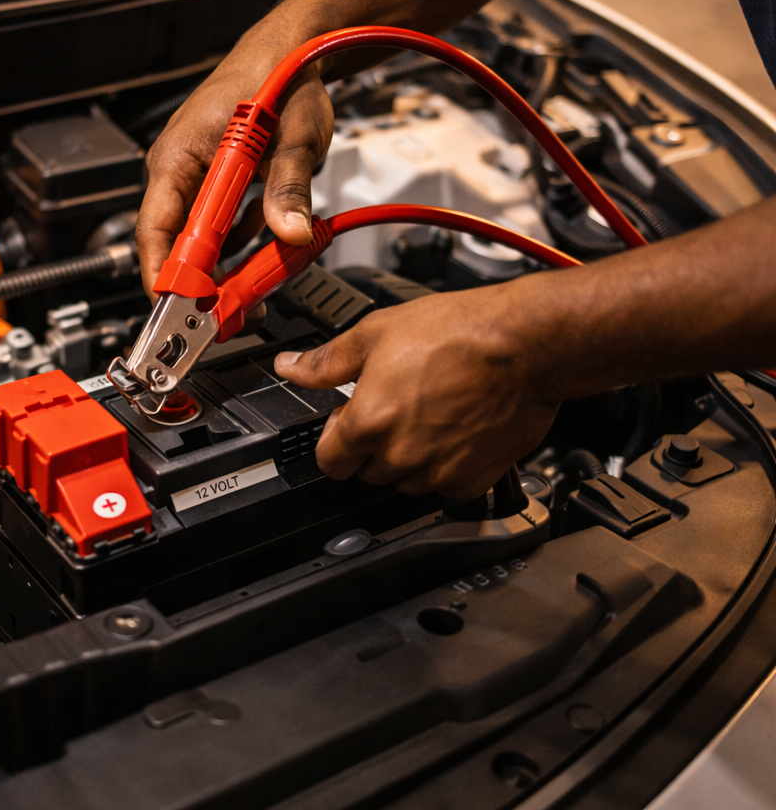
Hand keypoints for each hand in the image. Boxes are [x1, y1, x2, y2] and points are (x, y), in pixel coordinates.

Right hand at [135, 26, 333, 297]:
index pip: (157, 230)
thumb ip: (289, 187)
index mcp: (178, 156)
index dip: (169, 275)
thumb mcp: (293, 135)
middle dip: (204, 284)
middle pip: (177, 244)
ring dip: (227, 270)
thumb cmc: (279, 77)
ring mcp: (195, 178)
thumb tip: (292, 234)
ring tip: (255, 292)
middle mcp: (178, 170)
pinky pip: (221, 229)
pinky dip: (242, 247)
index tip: (185, 309)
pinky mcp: (216, 184)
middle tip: (232, 315)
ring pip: (202, 242)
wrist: (293, 50)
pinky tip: (266, 251)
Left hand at [272, 281, 559, 497]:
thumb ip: (326, 360)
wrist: (525, 344)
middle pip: (365, 470)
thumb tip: (291, 367)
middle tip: (396, 404)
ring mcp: (437, 473)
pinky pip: (443, 485)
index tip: (348, 419)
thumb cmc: (459, 332)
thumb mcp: (377, 332)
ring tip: (429, 411)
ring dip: (407, 455)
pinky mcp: (471, 481)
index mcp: (368, 423)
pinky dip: (444, 464)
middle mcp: (400, 456)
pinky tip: (454, 427)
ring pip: (404, 480)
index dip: (335, 436)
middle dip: (373, 443)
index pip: (328, 461)